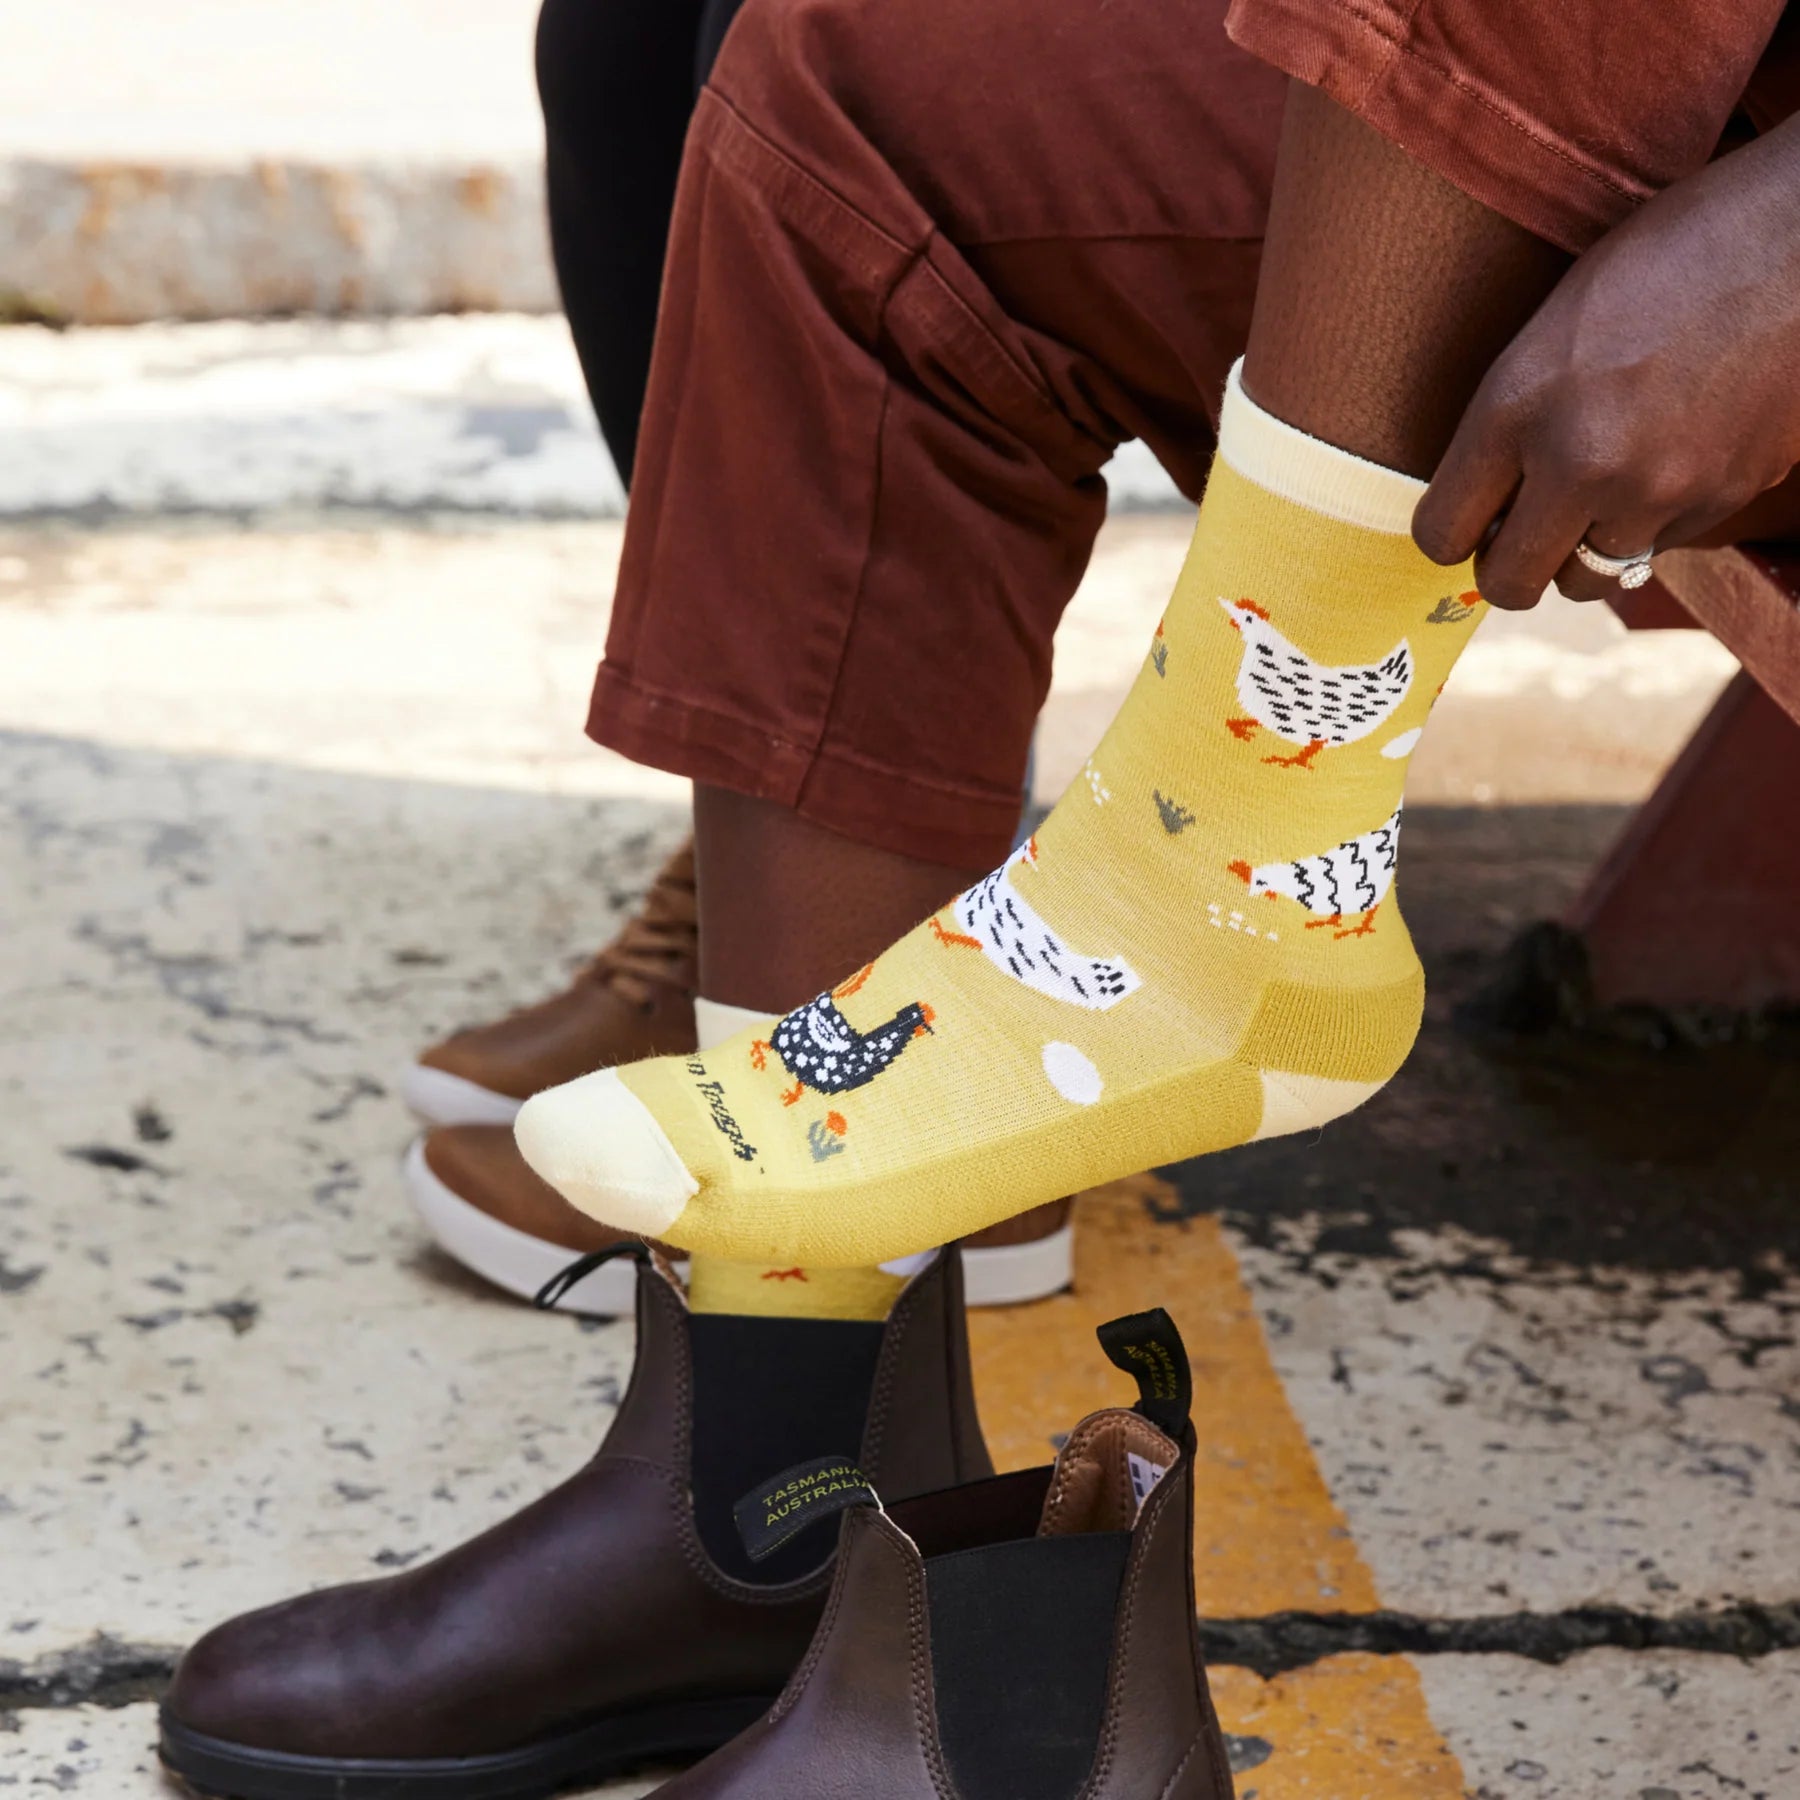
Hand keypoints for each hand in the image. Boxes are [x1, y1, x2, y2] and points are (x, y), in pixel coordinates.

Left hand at [1413, 117, 1799, 608]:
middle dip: (1507, 569)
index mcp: (1515, 406)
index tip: (1464, 526)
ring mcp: (1653, 490)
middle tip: (1521, 537)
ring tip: (1603, 490)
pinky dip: (1650, 523)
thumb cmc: (1674, 254)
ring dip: (1584, 549)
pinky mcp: (1716, 501)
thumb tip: (1482, 499)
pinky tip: (1669, 458)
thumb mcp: (1557, 323)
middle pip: (1508, 584)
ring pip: (1587, 579)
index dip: (1447, 536)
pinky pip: (1655, 549)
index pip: (1439, 533)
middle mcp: (1577, 462)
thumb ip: (1512, 416)